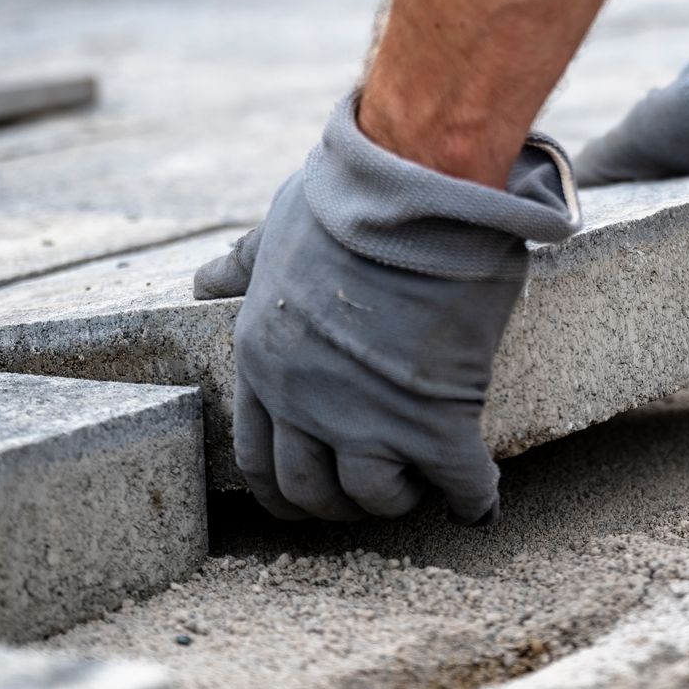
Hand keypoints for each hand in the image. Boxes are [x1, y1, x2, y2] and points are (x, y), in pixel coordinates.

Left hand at [196, 93, 578, 522]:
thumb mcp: (279, 228)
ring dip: (401, 496)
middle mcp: (305, 400)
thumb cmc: (350, 196)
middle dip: (342, 502)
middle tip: (376, 489)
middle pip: (311, 491)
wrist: (420, 186)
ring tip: (426, 481)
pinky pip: (458, 485)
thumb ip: (246, 263)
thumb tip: (207, 278)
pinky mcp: (435, 418)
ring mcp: (368, 416)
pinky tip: (481, 500)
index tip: (313, 494)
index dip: (285, 488)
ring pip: (375, 496)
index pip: (256, 459)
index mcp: (263, 359)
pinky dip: (472, 499)